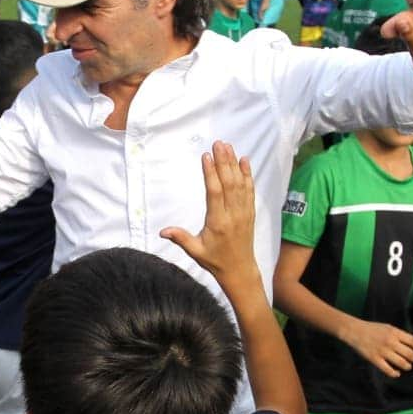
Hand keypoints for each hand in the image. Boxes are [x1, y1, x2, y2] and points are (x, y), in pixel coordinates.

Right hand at [160, 141, 257, 284]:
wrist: (240, 270)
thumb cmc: (215, 260)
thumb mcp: (195, 251)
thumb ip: (180, 239)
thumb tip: (162, 231)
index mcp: (218, 222)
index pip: (214, 193)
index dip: (210, 173)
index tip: (206, 156)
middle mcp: (233, 214)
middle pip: (228, 183)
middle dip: (223, 161)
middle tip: (218, 143)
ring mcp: (243, 212)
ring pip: (240, 183)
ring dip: (234, 163)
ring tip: (228, 146)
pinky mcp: (250, 212)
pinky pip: (249, 190)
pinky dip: (247, 174)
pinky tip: (244, 161)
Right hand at [342, 319, 412, 377]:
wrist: (354, 331)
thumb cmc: (372, 328)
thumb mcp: (388, 327)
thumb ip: (399, 335)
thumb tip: (411, 344)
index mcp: (395, 332)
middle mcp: (391, 342)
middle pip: (410, 354)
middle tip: (412, 360)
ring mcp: (383, 351)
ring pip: (402, 363)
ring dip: (407, 366)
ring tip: (406, 366)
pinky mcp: (375, 359)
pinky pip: (388, 370)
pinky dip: (395, 374)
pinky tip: (396, 373)